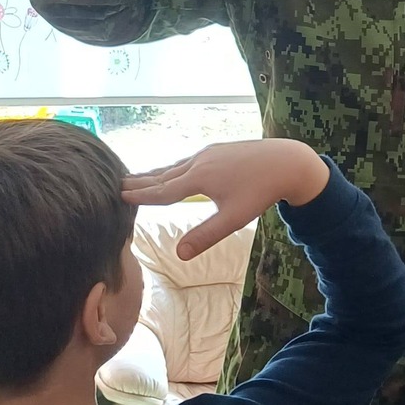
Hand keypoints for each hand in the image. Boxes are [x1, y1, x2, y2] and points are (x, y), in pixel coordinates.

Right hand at [122, 138, 328, 256]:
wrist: (287, 161)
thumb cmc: (260, 192)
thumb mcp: (233, 219)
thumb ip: (205, 236)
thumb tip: (179, 255)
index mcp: (199, 178)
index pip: (163, 191)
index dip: (141, 195)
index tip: (120, 194)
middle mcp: (199, 162)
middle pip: (164, 174)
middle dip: (141, 180)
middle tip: (118, 183)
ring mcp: (209, 153)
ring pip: (176, 165)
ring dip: (156, 172)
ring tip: (139, 176)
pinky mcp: (218, 149)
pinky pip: (188, 160)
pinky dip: (173, 167)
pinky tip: (174, 169)